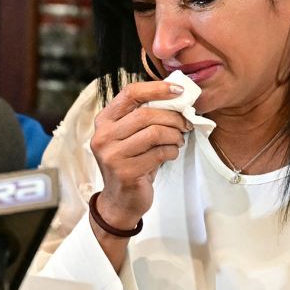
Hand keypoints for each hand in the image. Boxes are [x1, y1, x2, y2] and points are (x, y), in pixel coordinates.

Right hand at [89, 81, 190, 229]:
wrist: (120, 200)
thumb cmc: (131, 163)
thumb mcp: (131, 136)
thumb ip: (144, 116)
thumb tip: (176, 96)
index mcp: (104, 121)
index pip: (130, 93)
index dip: (157, 89)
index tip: (179, 91)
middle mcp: (103, 136)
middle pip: (146, 114)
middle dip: (172, 117)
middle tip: (186, 123)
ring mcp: (112, 155)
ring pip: (154, 133)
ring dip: (174, 135)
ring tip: (179, 140)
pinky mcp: (125, 171)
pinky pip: (158, 153)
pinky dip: (172, 151)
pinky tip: (171, 154)